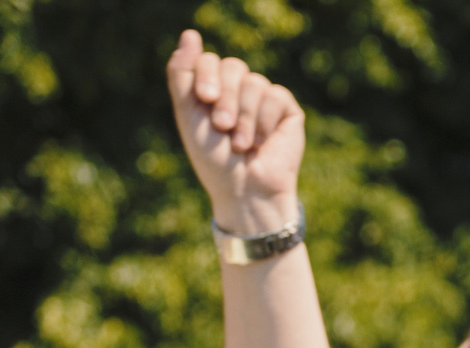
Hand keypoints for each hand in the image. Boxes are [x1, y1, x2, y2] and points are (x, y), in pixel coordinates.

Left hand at [167, 29, 303, 234]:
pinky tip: (263, 143)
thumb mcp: (188, 114)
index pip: (210, 60)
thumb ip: (182, 74)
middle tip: (223, 128)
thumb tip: (190, 34)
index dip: (207, 75)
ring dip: (245, 117)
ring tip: (242, 144)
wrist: (245, 190)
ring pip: (254, 83)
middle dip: (226, 98)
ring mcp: (263, 99)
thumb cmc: (213, 159)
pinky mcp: (287, 110)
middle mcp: (238, 90)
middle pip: (233, 66)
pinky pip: (276, 96)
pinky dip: (265, 122)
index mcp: (213, 89)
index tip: (205, 100)